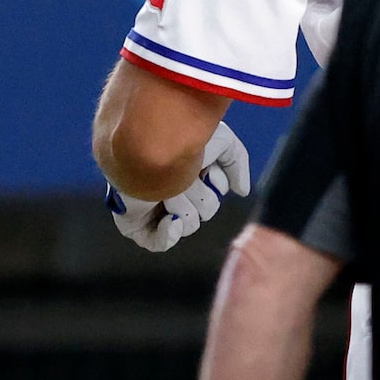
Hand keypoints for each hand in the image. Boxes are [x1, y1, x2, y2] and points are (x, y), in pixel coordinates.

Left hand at [107, 123, 250, 252]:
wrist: (144, 144)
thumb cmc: (179, 136)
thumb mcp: (221, 141)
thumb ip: (237, 164)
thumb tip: (242, 192)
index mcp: (191, 174)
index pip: (217, 192)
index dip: (217, 181)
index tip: (205, 165)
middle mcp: (175, 192)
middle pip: (207, 210)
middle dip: (199, 194)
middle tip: (183, 176)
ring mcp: (156, 209)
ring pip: (189, 224)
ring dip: (181, 206)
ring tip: (164, 189)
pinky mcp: (137, 223)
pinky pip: (160, 243)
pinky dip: (170, 233)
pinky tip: (170, 218)